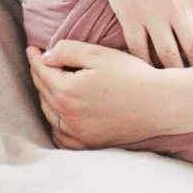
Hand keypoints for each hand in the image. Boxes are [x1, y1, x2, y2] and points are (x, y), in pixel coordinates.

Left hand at [27, 42, 173, 148]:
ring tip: (48, 84)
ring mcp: (79, 133)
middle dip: (39, 74)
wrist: (160, 104)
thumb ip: (67, 51)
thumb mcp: (98, 54)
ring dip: (45, 97)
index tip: (32, 49)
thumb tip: (46, 57)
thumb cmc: (132, 75)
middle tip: (39, 62)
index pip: (42, 71)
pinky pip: (63, 136)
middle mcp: (68, 116)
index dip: (35, 58)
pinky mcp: (91, 143)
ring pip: (50, 114)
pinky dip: (56, 124)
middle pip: (43, 92)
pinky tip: (58, 116)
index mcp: (67, 92)